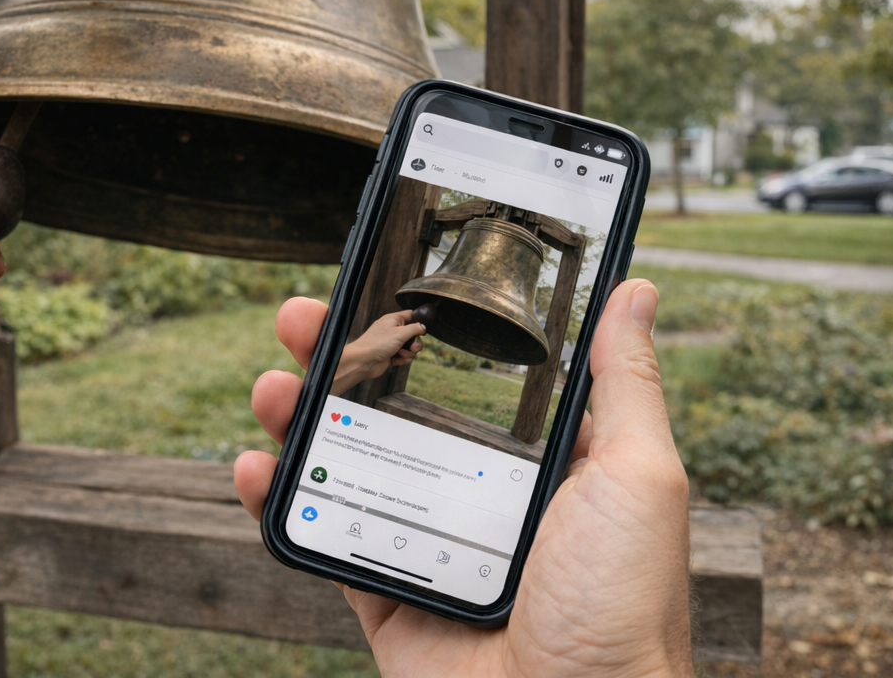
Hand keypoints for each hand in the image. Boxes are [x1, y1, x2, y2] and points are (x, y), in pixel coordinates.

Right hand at [234, 280, 691, 677]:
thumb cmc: (623, 609)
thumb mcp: (639, 477)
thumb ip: (623, 385)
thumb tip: (634, 291)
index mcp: (535, 463)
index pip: (465, 373)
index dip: (416, 328)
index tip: (379, 283)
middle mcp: (476, 496)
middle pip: (389, 408)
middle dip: (337, 357)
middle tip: (302, 318)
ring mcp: (424, 545)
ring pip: (345, 462)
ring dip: (297, 416)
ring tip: (272, 384)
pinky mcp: (384, 596)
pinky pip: (320, 538)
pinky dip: (277, 500)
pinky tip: (253, 466)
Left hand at [332, 309, 423, 393]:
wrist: (363, 361)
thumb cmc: (378, 344)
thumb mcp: (400, 333)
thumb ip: (414, 328)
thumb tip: (423, 327)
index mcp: (393, 319)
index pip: (410, 315)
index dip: (419, 321)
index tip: (423, 330)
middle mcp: (392, 330)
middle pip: (412, 334)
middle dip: (415, 343)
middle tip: (413, 348)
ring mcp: (391, 342)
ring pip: (408, 347)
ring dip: (408, 352)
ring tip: (400, 354)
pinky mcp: (390, 354)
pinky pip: (402, 356)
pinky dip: (401, 359)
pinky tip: (395, 360)